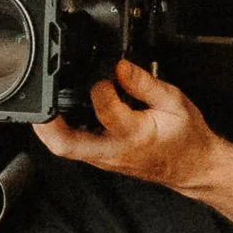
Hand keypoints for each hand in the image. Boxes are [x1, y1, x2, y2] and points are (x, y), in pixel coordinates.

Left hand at [33, 60, 225, 192]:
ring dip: (49, 127)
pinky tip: (61, 112)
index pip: (105, 110)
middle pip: (66, 144)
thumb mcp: (174, 101)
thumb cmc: (185, 136)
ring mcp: (103, 158)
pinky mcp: (100, 158)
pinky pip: (73, 146)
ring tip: (46, 101)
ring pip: (64, 148)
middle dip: (46, 123)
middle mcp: (113, 150)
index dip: (101, 88)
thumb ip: (145, 83)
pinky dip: (61, 129)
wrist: (192, 166)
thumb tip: (120, 66)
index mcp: (134, 135)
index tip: (107, 73)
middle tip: (40, 100)